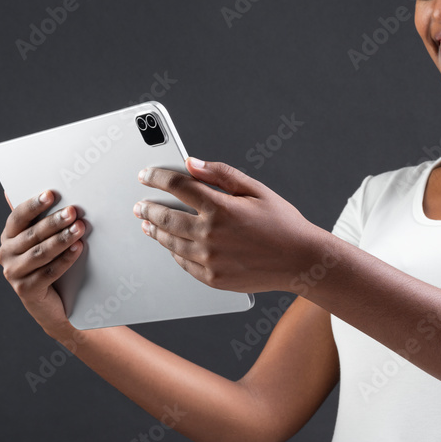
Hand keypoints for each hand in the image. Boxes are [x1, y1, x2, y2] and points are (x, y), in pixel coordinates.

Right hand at [0, 190, 85, 338]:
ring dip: (61, 239)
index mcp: (9, 236)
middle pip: (32, 234)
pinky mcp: (25, 290)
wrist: (53, 304)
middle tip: (74, 212)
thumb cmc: (51, 263)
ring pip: (40, 253)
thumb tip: (44, 190)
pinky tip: (78, 248)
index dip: (34, 205)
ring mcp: (13, 273)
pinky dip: (65, 259)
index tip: (51, 194)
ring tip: (80, 229)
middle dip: (54, 222)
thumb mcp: (45, 240)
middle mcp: (6, 254)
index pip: (18, 216)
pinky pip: (48, 272)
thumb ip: (41, 219)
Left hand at [134, 158, 323, 293]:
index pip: (177, 185)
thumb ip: (221, 174)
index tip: (146, 174)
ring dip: (155, 231)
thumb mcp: (256, 190)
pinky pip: (183, 263)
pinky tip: (171, 245)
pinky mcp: (212, 278)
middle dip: (149, 207)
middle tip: (140, 204)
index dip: (157, 176)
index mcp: (220, 207)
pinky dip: (173, 252)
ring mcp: (209, 259)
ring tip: (148, 224)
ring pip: (170, 242)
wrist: (300, 260)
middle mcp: (210, 234)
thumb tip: (191, 163)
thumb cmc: (282, 223)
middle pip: (165, 216)